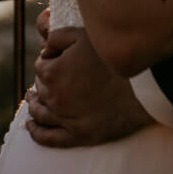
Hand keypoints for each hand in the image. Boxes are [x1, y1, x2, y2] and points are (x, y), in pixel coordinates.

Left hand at [26, 24, 154, 147]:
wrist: (141, 87)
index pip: (41, 65)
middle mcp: (54, 98)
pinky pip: (48, 138)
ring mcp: (65, 119)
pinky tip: (31, 126)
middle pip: (40, 88)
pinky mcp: (78, 136)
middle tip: (51, 76)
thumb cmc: (113, 58)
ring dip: (33, 105)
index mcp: (52, 73)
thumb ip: (57, 36)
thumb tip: (44, 47)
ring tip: (32, 100)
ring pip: (39, 113)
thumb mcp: (84, 35)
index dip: (50, 59)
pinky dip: (36, 133)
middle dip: (44, 81)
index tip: (60, 58)